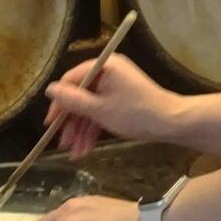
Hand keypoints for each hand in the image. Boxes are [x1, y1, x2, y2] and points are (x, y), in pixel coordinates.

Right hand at [46, 54, 179, 159]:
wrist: (170, 122)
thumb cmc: (135, 113)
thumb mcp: (100, 109)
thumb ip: (73, 100)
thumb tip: (50, 89)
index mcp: (104, 66)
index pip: (71, 79)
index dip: (59, 103)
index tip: (50, 124)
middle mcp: (108, 71)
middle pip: (80, 95)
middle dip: (71, 123)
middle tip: (62, 144)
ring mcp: (114, 86)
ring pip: (90, 107)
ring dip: (81, 130)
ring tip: (75, 154)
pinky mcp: (120, 99)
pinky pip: (101, 111)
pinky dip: (94, 129)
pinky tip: (86, 149)